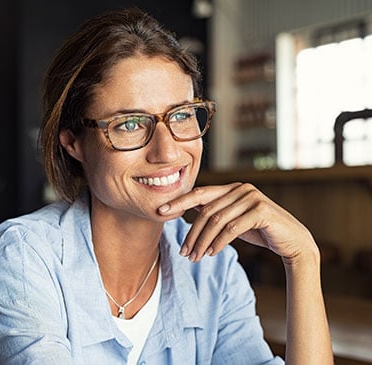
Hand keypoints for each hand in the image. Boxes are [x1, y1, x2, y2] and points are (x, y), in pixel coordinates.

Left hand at [157, 183, 316, 262]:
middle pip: (206, 211)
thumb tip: (188, 211)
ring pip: (216, 220)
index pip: (199, 193)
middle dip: (192, 233)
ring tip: (194, 257)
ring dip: (203, 241)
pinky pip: (232, 228)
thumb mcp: (234, 220)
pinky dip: (218, 242)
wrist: (293, 242)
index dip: (178, 202)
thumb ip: (215, 212)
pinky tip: (211, 253)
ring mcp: (252, 198)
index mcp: (231, 188)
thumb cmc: (260, 231)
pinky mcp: (261, 210)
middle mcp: (241, 189)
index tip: (160, 211)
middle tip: (183, 252)